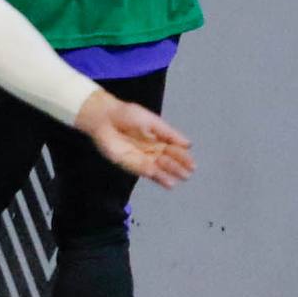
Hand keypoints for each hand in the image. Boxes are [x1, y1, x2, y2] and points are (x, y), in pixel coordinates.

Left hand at [75, 92, 195, 188]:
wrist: (105, 117)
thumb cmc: (127, 115)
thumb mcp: (153, 122)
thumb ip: (169, 133)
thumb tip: (188, 144)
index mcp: (158, 139)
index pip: (174, 150)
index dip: (183, 158)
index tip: (192, 165)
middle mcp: (151, 150)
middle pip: (167, 161)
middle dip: (177, 167)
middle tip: (187, 174)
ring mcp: (141, 157)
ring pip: (157, 168)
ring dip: (168, 174)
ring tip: (178, 179)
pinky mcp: (129, 163)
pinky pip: (144, 171)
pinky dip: (155, 176)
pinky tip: (166, 181)